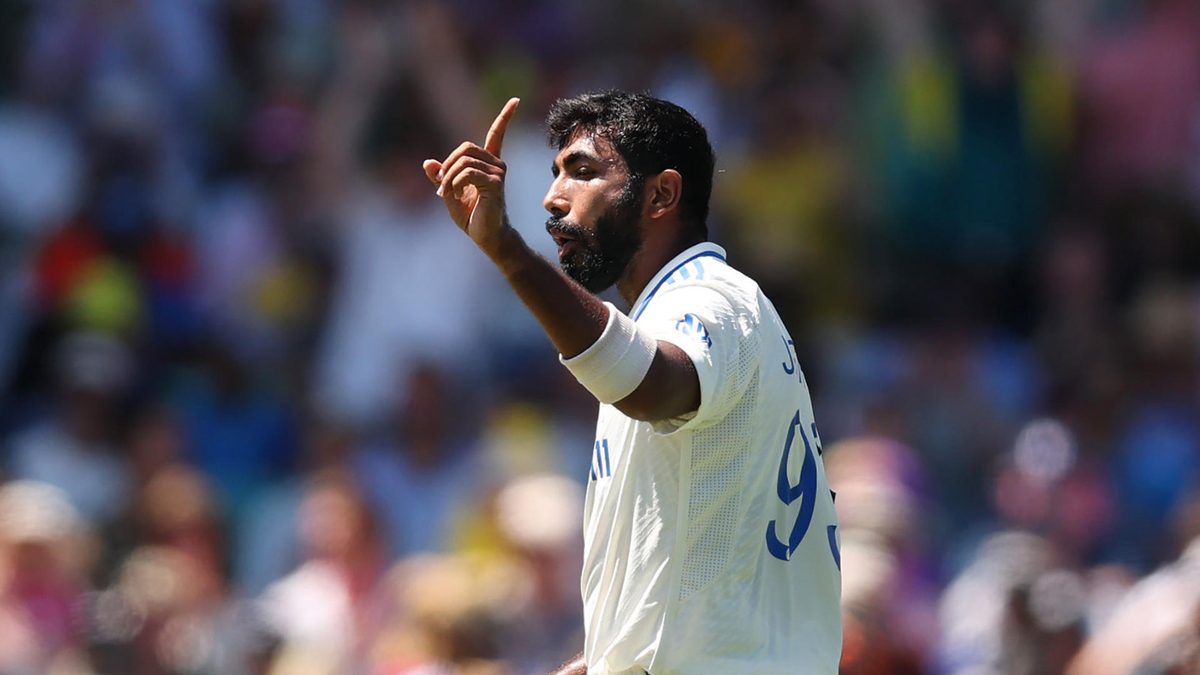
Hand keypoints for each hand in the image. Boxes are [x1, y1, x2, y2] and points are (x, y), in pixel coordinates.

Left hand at [423, 97, 519, 254]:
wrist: (486, 237)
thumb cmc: (472, 217)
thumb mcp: (450, 193)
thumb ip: (440, 176)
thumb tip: (427, 162)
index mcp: (489, 163)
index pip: (497, 134)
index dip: (505, 117)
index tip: (516, 100)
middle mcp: (497, 164)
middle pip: (466, 147)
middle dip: (448, 164)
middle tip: (441, 184)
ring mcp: (499, 173)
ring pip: (463, 161)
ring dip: (448, 178)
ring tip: (447, 194)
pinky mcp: (495, 183)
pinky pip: (466, 173)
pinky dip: (453, 184)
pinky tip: (454, 196)